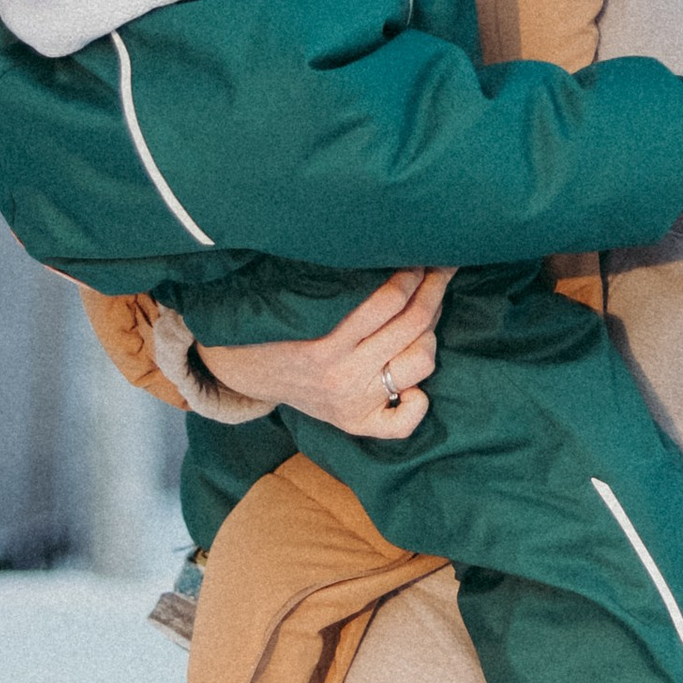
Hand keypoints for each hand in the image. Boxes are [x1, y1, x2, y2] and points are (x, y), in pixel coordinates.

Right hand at [196, 267, 451, 442]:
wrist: (243, 372)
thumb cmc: (278, 326)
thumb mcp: (302, 304)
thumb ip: (344, 288)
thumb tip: (395, 257)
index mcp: (326, 346)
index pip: (388, 303)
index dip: (413, 275)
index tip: (420, 257)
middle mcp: (344, 378)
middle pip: (412, 328)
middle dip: (433, 292)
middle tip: (439, 271)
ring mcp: (354, 404)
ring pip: (421, 364)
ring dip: (429, 335)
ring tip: (424, 317)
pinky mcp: (357, 425)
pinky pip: (405, 422)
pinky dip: (417, 401)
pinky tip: (411, 380)